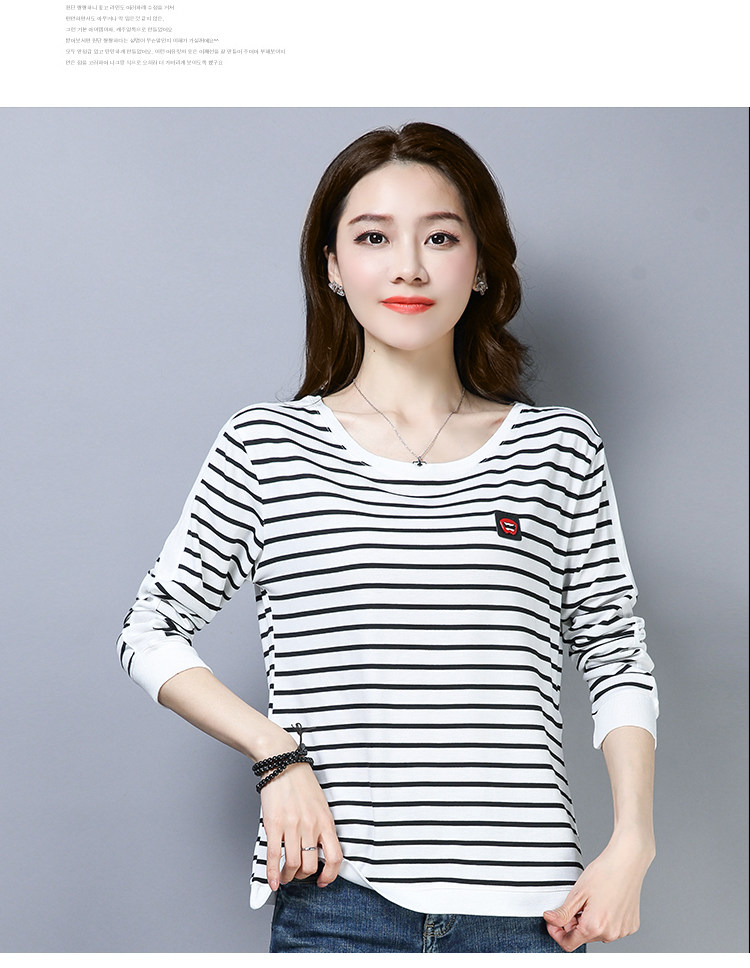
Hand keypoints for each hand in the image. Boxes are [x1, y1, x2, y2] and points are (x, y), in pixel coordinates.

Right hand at [261, 760, 343, 890]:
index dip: (330, 875)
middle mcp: (311, 825)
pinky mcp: (274, 824)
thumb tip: (320, 849)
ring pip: (294, 864)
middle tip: (299, 874)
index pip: (335, 857)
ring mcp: (293, 826)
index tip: (323, 880)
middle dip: (304, 876)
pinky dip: (273, 874)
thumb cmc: (301, 782)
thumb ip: (322, 826)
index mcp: (325, 820)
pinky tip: (273, 881)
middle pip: (312, 865)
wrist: (282, 762)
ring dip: (289, 876)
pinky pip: (275, 856)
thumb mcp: (320, 804)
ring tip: (286, 875)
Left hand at [542, 834, 654, 950]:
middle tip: (576, 903)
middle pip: (583, 937)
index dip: (556, 932)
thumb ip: (562, 912)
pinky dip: (605, 920)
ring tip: (592, 900)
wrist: (627, 862)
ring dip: (590, 922)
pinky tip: (606, 903)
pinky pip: (612, 929)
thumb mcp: (577, 892)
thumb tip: (549, 920)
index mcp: (594, 927)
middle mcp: (610, 934)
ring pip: (597, 934)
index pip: (569, 944)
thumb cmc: (603, 873)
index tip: (553, 921)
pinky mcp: (631, 926)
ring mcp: (622, 931)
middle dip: (574, 924)